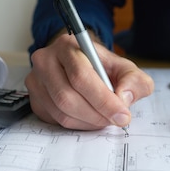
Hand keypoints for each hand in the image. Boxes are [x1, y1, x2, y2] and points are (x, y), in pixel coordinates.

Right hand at [25, 33, 153, 129]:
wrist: (82, 64)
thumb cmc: (102, 67)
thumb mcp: (125, 68)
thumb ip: (134, 81)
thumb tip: (124, 98)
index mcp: (68, 45)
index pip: (81, 76)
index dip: (103, 100)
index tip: (122, 114)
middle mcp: (46, 60)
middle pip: (67, 97)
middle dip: (97, 114)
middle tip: (115, 120)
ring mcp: (36, 80)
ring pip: (61, 112)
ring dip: (88, 122)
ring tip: (104, 117)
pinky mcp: (34, 99)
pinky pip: (55, 120)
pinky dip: (77, 124)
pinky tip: (89, 117)